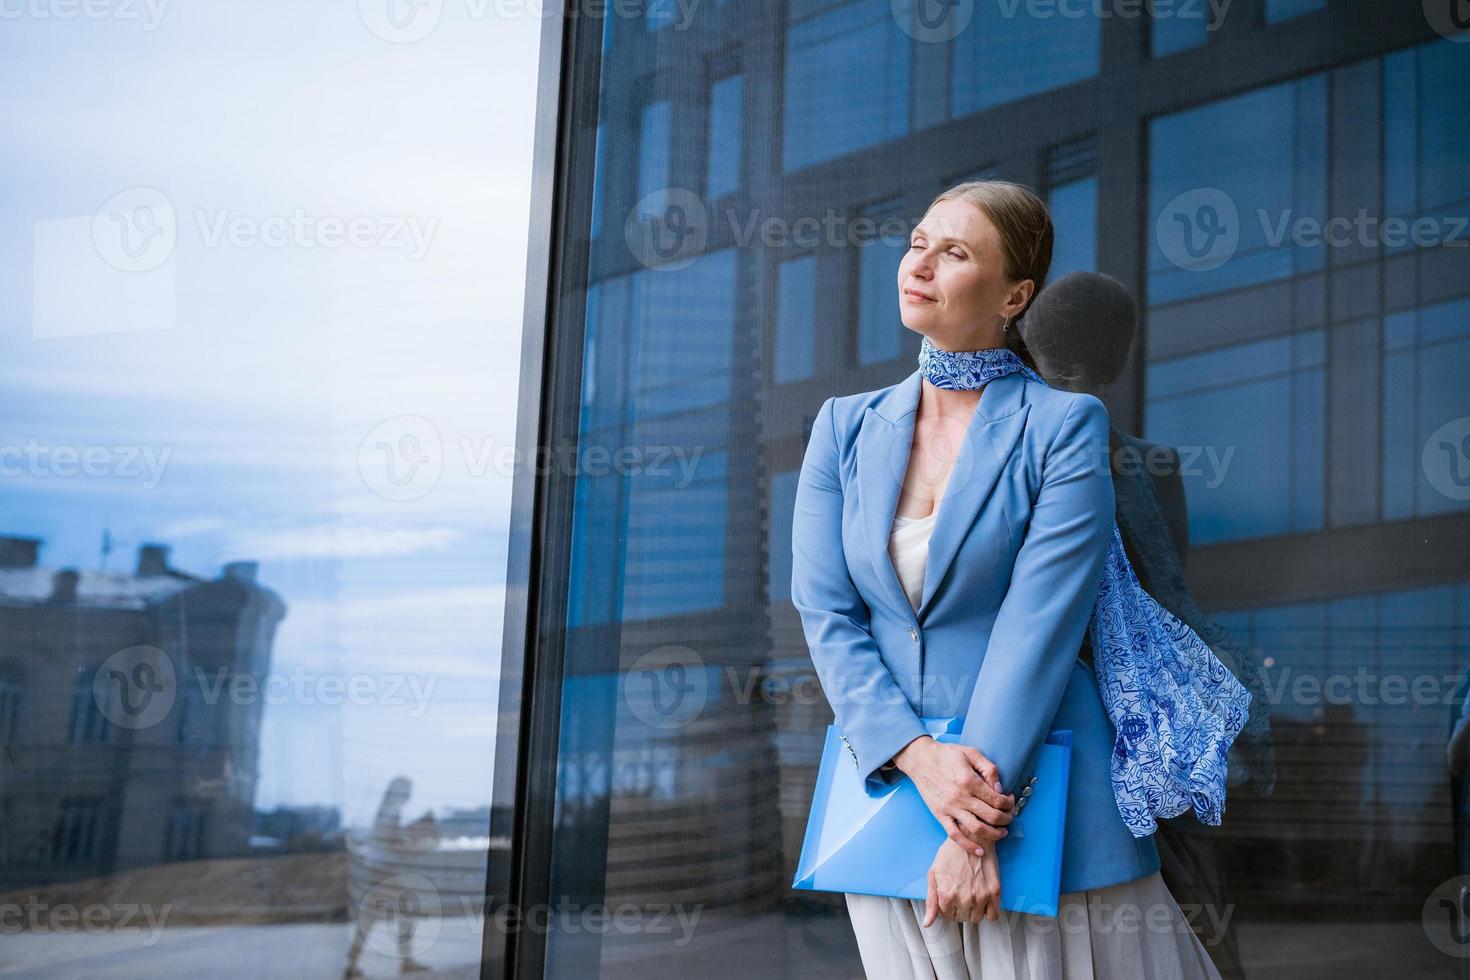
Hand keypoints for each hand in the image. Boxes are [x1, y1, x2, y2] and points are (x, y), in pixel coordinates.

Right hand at [893, 736, 1015, 855]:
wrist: (921, 759)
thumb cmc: (947, 755)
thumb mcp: (971, 753)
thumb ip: (989, 768)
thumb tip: (1000, 788)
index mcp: (970, 780)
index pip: (998, 800)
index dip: (1009, 803)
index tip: (1011, 802)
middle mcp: (961, 797)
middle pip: (991, 816)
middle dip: (1006, 819)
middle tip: (1009, 817)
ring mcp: (950, 808)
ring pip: (977, 829)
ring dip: (994, 834)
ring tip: (1002, 832)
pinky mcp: (940, 815)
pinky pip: (955, 835)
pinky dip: (968, 846)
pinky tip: (979, 850)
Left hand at [924, 838, 1001, 925]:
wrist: (971, 837)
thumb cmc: (950, 854)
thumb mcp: (934, 874)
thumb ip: (931, 901)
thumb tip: (927, 924)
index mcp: (946, 896)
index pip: (947, 916)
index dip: (947, 906)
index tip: (951, 895)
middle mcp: (964, 899)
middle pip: (962, 918)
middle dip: (960, 909)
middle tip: (961, 893)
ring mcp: (981, 897)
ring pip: (976, 918)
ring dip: (973, 911)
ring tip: (971, 894)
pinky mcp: (995, 892)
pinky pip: (993, 916)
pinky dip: (988, 912)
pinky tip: (983, 900)